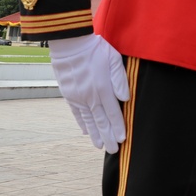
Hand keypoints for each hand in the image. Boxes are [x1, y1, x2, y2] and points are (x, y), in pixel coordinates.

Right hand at [49, 34, 129, 152]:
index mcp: (103, 88)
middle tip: (114, 151)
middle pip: (101, 121)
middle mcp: (90, 96)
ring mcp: (78, 97)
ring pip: (88, 120)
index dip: (118, 127)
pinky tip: (86, 132)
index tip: (123, 139)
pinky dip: (82, 123)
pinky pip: (77, 113)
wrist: (70, 45)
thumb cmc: (96, 50)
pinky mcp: (69, 95)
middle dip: (108, 137)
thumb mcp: (114, 60)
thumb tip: (126, 98)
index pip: (113, 113)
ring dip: (95, 134)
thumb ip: (120, 80)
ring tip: (100, 146)